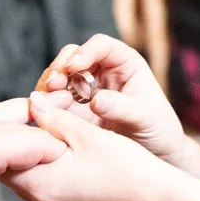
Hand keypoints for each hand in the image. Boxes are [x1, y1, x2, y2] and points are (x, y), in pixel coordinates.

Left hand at [0, 91, 170, 200]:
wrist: (158, 199)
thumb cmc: (126, 165)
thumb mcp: (85, 134)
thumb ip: (52, 117)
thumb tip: (32, 101)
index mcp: (39, 185)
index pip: (3, 158)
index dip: (9, 133)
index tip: (20, 114)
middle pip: (14, 172)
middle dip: (21, 147)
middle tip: (33, 122)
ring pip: (32, 184)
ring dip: (37, 162)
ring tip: (53, 141)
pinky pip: (49, 197)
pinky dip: (52, 178)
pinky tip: (67, 163)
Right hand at [35, 37, 196, 172]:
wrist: (154, 154)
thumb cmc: (158, 129)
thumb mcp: (146, 117)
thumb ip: (122, 108)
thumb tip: (96, 101)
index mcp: (124, 62)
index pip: (101, 45)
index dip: (85, 52)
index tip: (73, 67)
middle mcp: (101, 71)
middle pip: (73, 56)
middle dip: (60, 67)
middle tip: (53, 85)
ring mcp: (84, 89)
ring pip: (59, 77)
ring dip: (48, 86)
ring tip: (43, 101)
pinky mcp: (73, 109)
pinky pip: (54, 101)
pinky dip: (45, 104)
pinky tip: (41, 114)